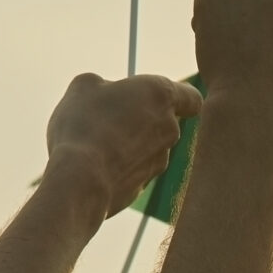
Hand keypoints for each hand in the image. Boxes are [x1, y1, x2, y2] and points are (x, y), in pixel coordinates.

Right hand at [44, 74, 202, 218]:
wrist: (80, 180)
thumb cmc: (84, 124)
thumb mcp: (84, 86)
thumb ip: (103, 84)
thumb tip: (102, 91)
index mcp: (161, 95)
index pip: (192, 98)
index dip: (177, 98)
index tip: (154, 99)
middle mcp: (170, 129)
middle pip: (165, 122)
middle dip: (141, 120)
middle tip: (107, 117)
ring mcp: (160, 161)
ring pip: (147, 148)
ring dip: (127, 144)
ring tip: (93, 143)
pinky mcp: (143, 188)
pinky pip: (131, 171)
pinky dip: (117, 167)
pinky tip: (91, 165)